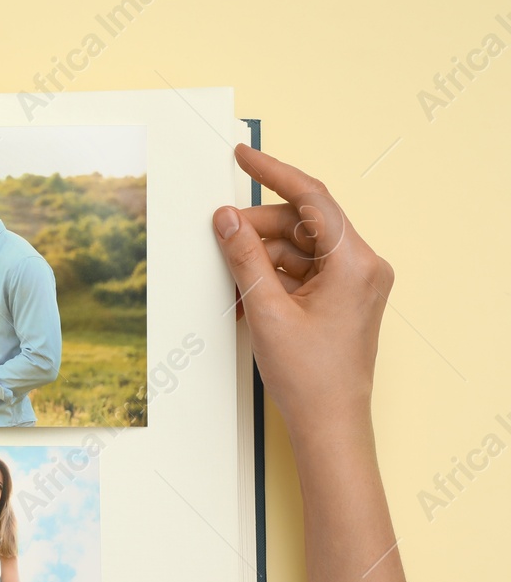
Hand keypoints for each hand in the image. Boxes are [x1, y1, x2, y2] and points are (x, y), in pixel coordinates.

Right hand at [212, 145, 392, 443]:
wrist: (330, 424)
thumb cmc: (310, 377)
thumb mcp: (267, 310)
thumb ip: (244, 257)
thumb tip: (225, 220)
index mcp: (355, 262)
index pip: (312, 198)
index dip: (273, 172)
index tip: (242, 156)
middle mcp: (363, 266)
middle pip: (301, 224)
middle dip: (258, 229)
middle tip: (219, 237)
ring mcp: (354, 283)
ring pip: (298, 249)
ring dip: (262, 258)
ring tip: (232, 279)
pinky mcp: (343, 298)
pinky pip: (302, 271)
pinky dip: (273, 277)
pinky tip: (248, 293)